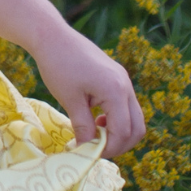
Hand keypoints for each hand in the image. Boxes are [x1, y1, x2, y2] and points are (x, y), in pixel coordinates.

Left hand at [33, 24, 145, 159]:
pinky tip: (96, 120)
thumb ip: (83, 127)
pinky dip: (116, 119)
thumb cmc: (58, 66)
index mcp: (116, 91)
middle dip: (120, 144)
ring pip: (134, 118)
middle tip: (96, 150)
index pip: (123, 132)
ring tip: (94, 135)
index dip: (109, 149)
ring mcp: (124, 81)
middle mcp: (126, 86)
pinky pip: (126, 106)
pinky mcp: (117, 78)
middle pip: (137, 128)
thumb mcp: (69, 100)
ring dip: (119, 132)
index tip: (89, 154)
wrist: (53, 36)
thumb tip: (88, 150)